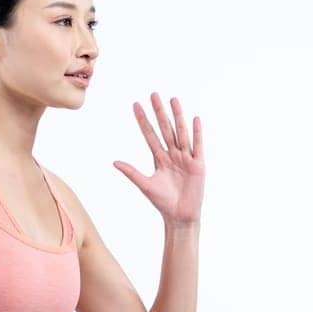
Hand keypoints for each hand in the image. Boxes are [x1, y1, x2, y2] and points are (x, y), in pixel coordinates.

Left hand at [113, 94, 203, 224]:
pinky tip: (194, 119)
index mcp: (159, 158)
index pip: (149, 135)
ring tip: (173, 100)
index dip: (143, 120)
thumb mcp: (145, 185)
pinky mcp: (198, 165)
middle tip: (153, 94)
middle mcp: (173, 155)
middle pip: (165, 129)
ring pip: (180, 133)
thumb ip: (131, 172)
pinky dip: (196, 133)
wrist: (179, 216)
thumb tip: (114, 162)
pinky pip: (197, 146)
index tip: (136, 105)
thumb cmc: (163, 203)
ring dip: (177, 116)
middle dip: (159, 112)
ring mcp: (186, 158)